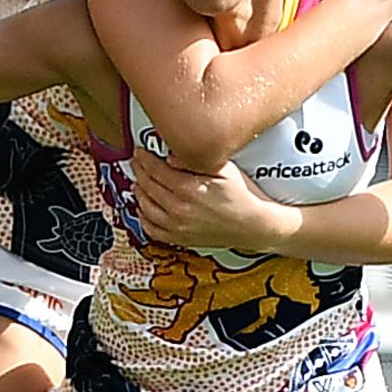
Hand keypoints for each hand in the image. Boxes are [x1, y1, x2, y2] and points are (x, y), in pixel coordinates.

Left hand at [131, 150, 286, 249]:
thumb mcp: (223, 168)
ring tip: (138, 182)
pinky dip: (143, 217)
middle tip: (137, 162)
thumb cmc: (242, 197)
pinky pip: (151, 229)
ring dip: (138, 192)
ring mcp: (177, 226)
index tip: (140, 152)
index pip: (155, 169)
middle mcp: (179, 209)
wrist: (254, 225)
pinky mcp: (180, 239)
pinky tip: (144, 208)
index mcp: (188, 189)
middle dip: (139, 171)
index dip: (144, 158)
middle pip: (147, 186)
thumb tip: (171, 156)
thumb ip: (195, 160)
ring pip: (145, 207)